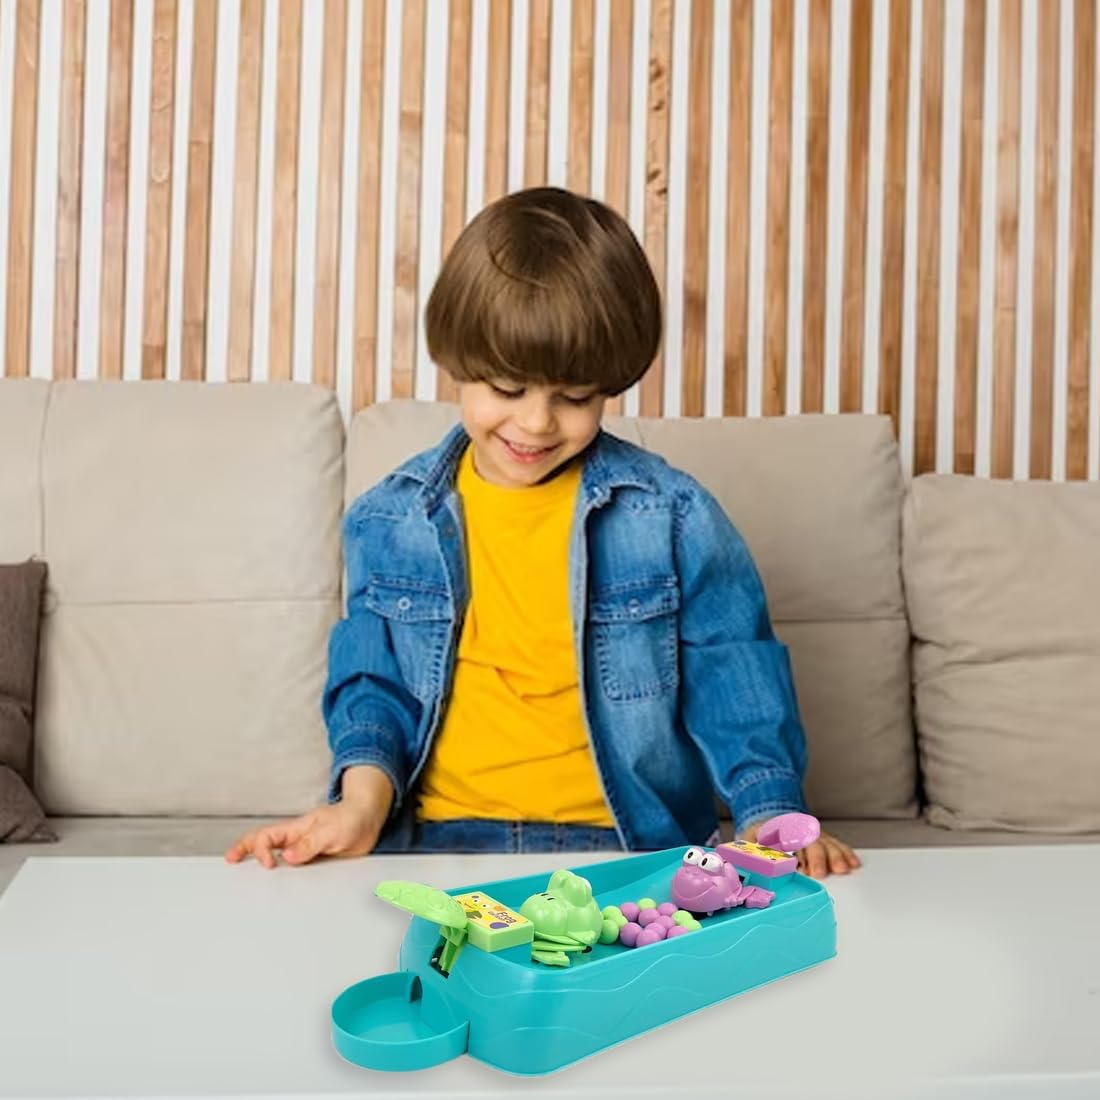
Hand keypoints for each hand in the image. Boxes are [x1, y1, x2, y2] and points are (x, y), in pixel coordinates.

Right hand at [224, 765, 393, 867]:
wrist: (368, 819)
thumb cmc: (351, 818)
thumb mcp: (332, 831)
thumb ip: (311, 843)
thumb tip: (288, 856)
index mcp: (296, 829)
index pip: (267, 837)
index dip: (261, 850)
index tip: (267, 865)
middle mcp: (296, 839)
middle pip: (264, 843)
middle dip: (244, 850)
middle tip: (230, 860)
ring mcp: (304, 850)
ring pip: (276, 857)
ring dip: (260, 863)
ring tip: (244, 873)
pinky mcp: (314, 861)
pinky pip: (294, 869)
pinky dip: (282, 875)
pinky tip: (278, 882)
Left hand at [741, 823, 860, 878]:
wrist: (774, 819)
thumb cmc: (763, 835)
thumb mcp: (750, 838)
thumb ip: (750, 848)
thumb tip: (748, 860)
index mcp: (783, 832)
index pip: (792, 842)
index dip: (797, 854)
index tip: (803, 868)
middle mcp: (802, 833)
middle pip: (811, 843)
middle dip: (818, 858)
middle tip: (821, 873)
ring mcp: (814, 836)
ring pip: (827, 843)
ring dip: (836, 856)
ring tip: (843, 869)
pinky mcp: (824, 840)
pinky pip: (837, 845)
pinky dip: (846, 853)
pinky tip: (853, 862)